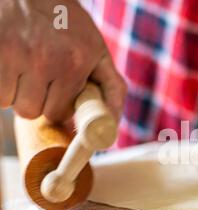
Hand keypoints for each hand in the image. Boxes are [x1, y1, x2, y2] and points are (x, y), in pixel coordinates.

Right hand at [0, 0, 126, 121]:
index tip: (57, 94)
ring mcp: (16, 53)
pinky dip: (1, 84)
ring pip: (9, 103)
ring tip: (23, 68)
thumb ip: (111, 87)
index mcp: (75, 63)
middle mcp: (46, 59)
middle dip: (34, 100)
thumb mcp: (97, 50)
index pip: (57, 113)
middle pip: (31, 112)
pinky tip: (10, 64)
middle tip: (39, 76)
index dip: (56, 106)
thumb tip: (113, 124)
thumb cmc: (68, 23)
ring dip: (15, 92)